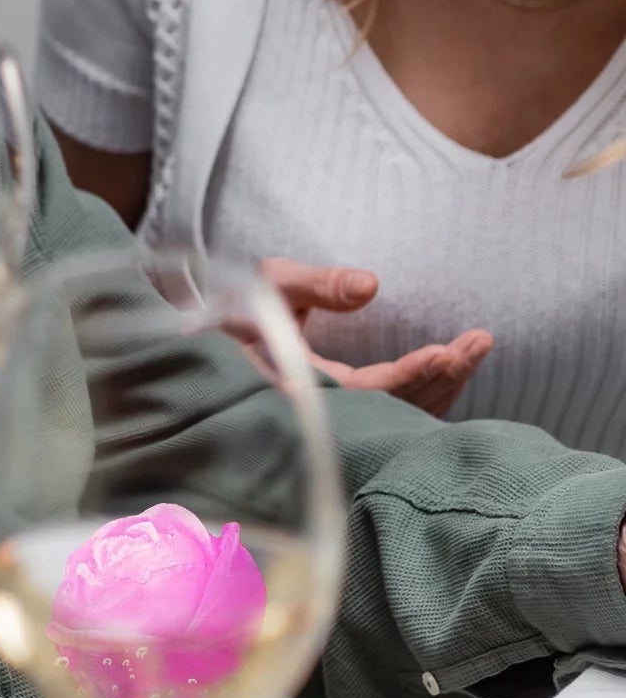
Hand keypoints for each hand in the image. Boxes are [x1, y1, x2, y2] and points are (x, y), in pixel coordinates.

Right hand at [262, 258, 492, 416]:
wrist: (217, 328)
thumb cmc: (239, 302)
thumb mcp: (273, 283)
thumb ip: (318, 284)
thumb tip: (371, 284)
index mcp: (298, 385)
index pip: (365, 393)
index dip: (407, 376)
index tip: (444, 350)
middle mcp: (322, 410)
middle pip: (394, 410)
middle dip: (442, 376)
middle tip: (479, 341)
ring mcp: (337, 413)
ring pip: (401, 414)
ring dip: (444, 383)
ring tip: (476, 346)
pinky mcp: (349, 407)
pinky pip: (398, 409)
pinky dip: (429, 389)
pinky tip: (453, 365)